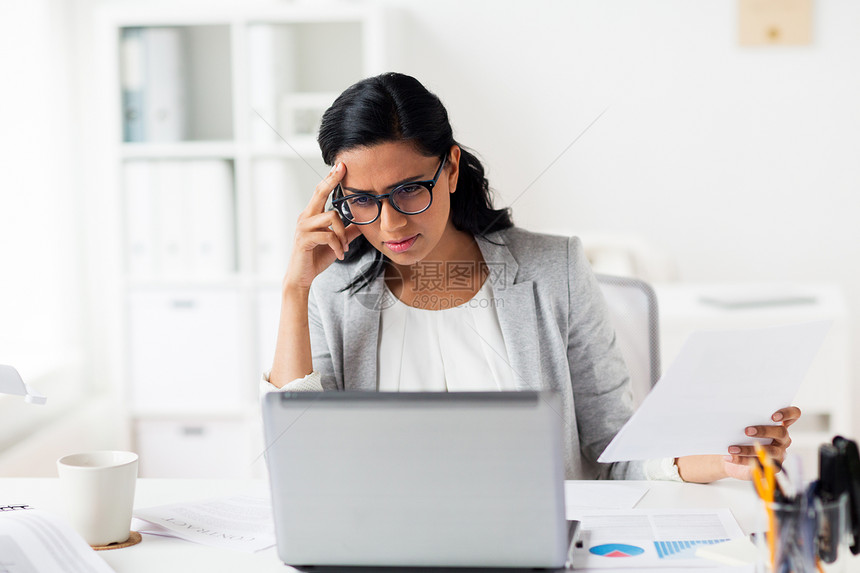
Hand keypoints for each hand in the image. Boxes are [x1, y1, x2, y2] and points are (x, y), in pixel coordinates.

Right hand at [282, 162, 362, 290]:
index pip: (321, 192)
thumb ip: (348, 232)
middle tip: (343, 167)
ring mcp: (303, 228)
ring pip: (332, 217)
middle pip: (320, 192)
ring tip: (344, 249)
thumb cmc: (316, 258)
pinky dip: (338, 246)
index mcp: (311, 215)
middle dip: (332, 179)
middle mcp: (305, 217)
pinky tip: (339, 255)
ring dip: (343, 234)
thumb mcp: (336, 243)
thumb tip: (362, 224)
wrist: (301, 277)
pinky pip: (328, 236)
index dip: (330, 178)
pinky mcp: (304, 240)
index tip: (340, 165)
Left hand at [722, 406, 801, 480]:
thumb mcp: (741, 426)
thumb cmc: (738, 436)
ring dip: (749, 449)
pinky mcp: (772, 467)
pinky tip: (729, 457)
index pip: (793, 414)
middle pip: (781, 432)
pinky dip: (742, 460)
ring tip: (732, 448)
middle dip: (764, 430)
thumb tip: (734, 415)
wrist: (731, 455)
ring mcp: (779, 453)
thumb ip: (744, 419)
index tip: (773, 416)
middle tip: (747, 431)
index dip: (787, 413)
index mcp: (779, 424)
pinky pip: (760, 464)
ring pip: (770, 451)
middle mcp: (782, 439)